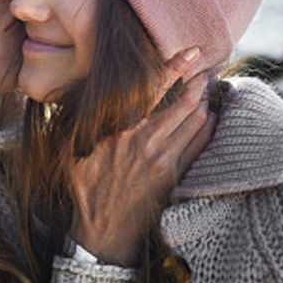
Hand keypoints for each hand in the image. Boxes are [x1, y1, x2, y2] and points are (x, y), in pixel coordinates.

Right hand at [68, 47, 216, 265]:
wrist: (103, 231)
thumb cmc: (85, 186)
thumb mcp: (72, 149)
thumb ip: (83, 118)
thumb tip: (86, 88)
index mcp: (121, 130)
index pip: (155, 89)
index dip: (177, 66)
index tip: (193, 51)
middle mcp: (146, 142)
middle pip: (186, 102)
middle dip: (200, 81)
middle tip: (207, 68)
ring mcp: (165, 160)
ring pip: (198, 120)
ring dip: (206, 101)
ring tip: (208, 89)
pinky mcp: (176, 176)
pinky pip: (201, 144)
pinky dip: (209, 126)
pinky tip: (209, 117)